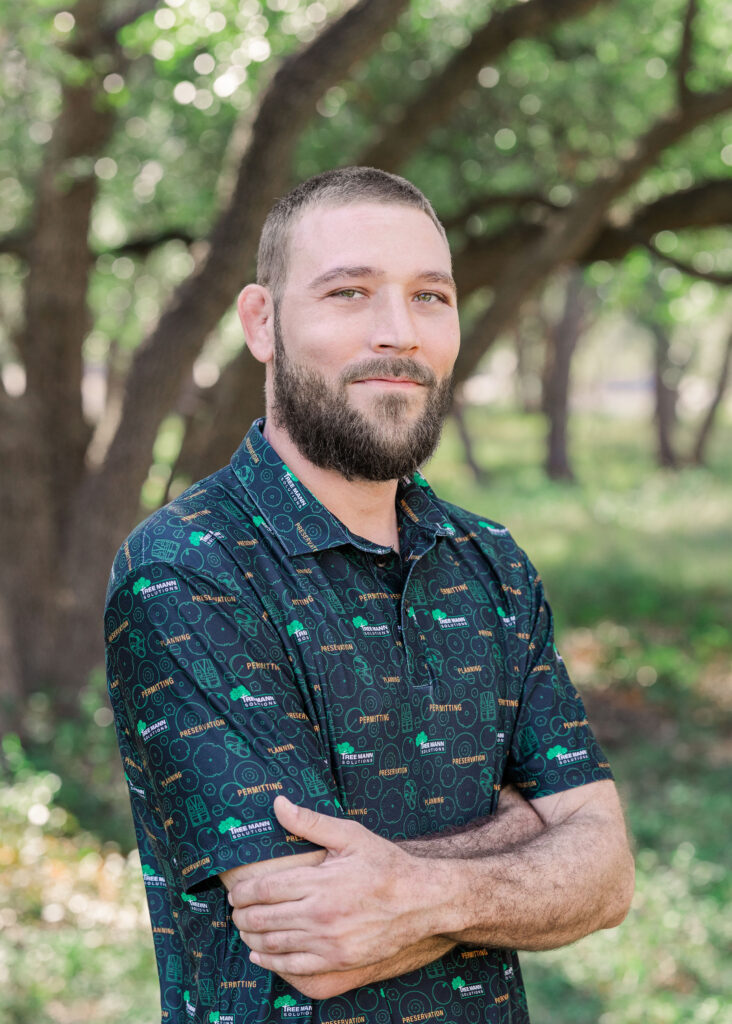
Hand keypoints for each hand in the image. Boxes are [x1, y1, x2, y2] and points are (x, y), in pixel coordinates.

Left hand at [228, 796, 430, 976]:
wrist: (421, 901)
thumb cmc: (385, 864)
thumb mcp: (351, 835)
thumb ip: (311, 822)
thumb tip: (278, 803)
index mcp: (320, 882)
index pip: (265, 889)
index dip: (243, 892)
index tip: (234, 891)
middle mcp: (320, 915)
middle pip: (264, 918)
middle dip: (242, 915)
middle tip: (234, 910)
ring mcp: (328, 942)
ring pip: (275, 944)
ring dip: (252, 937)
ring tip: (243, 928)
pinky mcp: (338, 961)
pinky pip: (294, 967)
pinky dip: (271, 961)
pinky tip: (261, 953)